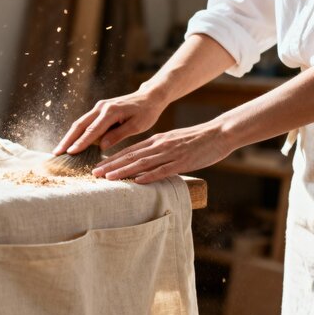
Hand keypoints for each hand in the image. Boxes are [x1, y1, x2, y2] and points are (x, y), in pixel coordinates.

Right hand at [53, 85, 167, 154]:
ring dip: (69, 137)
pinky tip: (71, 143)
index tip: (70, 153)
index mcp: (111, 111)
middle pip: (79, 125)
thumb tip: (101, 146)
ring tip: (58, 150)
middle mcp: (101, 107)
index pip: (92, 130)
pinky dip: (76, 133)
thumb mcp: (137, 126)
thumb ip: (118, 135)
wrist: (149, 97)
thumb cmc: (146, 112)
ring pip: (79, 123)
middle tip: (56, 153)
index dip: (81, 142)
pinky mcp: (99, 110)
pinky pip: (85, 123)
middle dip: (67, 140)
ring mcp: (99, 107)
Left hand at [92, 119, 231, 183]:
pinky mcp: (183, 162)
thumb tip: (144, 162)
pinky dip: (149, 176)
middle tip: (94, 174)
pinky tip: (137, 181)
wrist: (219, 133)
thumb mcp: (173, 141)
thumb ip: (158, 150)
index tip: (98, 167)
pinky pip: (163, 170)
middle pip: (131, 157)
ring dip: (124, 171)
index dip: (112, 160)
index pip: (130, 151)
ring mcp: (171, 154)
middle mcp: (160, 146)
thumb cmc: (197, 140)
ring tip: (108, 178)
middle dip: (111, 166)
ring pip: (142, 163)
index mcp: (157, 141)